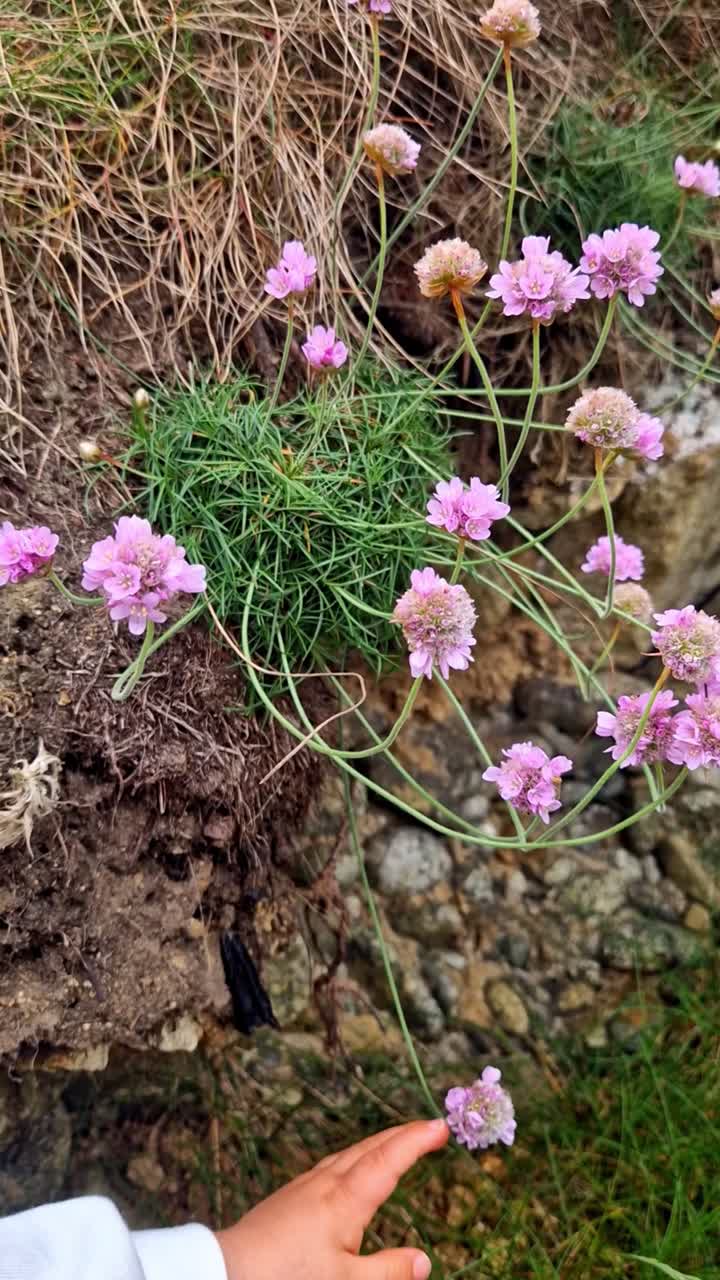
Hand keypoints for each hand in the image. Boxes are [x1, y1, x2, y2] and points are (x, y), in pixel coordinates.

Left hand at [215, 1118, 448, 1279]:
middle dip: (401, 1134)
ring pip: (347, 1154)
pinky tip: (348, 1170)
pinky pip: (329, 1165)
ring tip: (395, 1141)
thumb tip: (423, 1261)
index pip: (389, 1160)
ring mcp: (303, 1186)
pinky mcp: (287, 1197)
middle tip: (428, 1127)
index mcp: (345, 1200)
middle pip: (369, 1148)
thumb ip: (387, 1271)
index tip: (440, 1126)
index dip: (416, 1141)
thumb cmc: (287, 1277)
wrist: (227, 1271)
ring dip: (376, 1143)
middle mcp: (325, 1183)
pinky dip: (352, 1157)